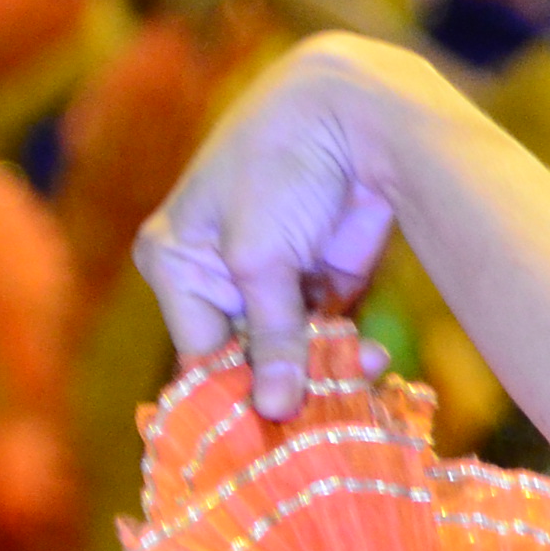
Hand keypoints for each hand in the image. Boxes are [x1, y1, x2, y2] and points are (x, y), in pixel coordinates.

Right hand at [135, 35, 423, 415]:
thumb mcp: (262, 256)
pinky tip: (374, 369)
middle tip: (316, 428)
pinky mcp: (325, 281)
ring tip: (357, 389)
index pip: (197, 355)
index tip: (264, 443)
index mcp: (175, 262)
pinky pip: (330, 335)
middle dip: (285, 389)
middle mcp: (219, 277)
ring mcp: (275, 281)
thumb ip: (271, 335)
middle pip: (247, 360)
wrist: (356, 107)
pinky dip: (351, 354)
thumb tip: (274, 413)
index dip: (231, 400)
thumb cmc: (281, 164)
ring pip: (294, 353)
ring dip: (326, 375)